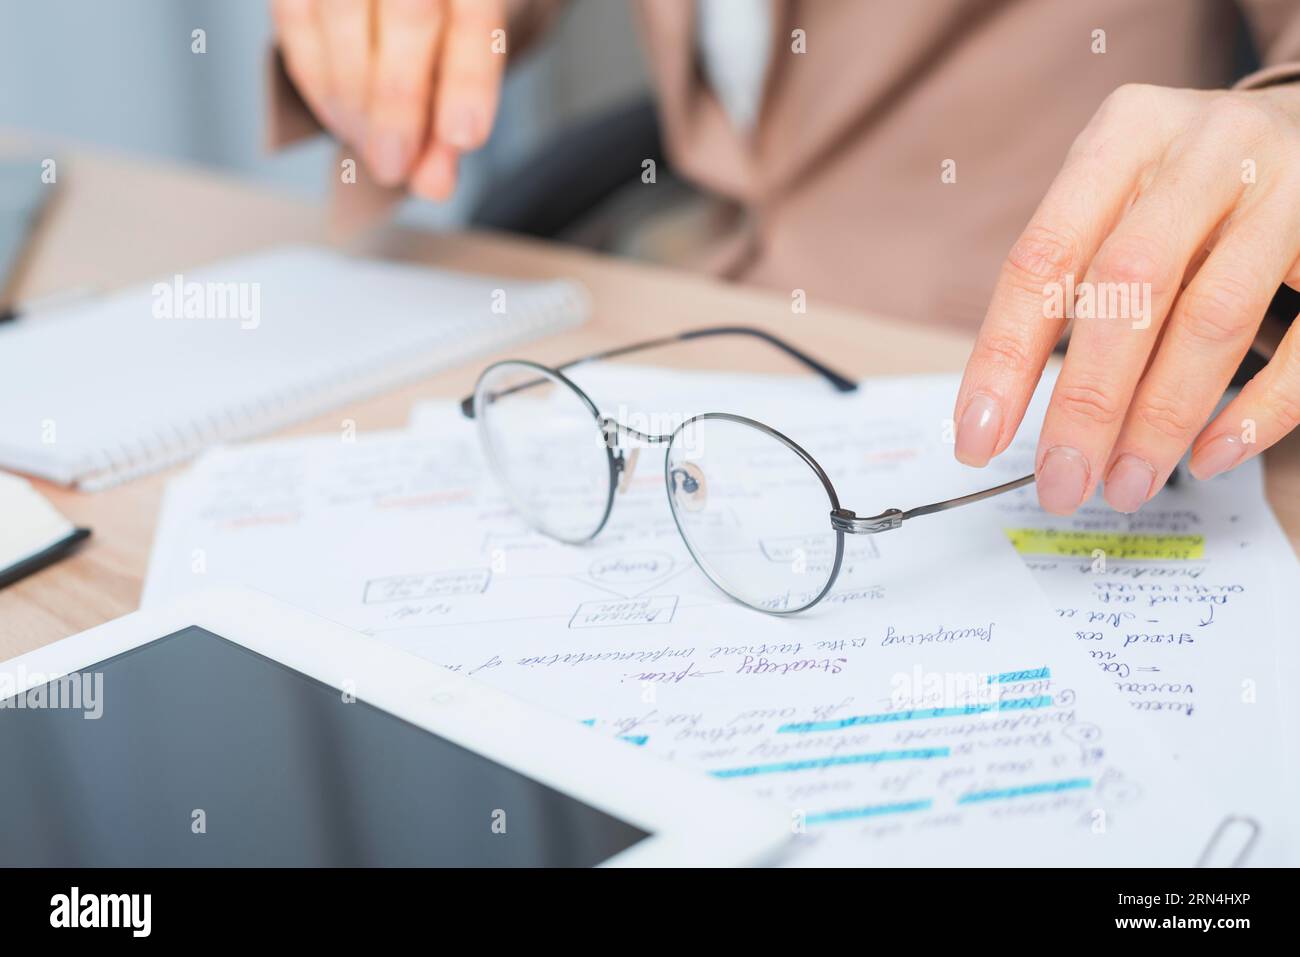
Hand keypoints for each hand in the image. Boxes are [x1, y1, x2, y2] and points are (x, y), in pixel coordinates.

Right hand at [271, 0, 506, 197]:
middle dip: (398, 102)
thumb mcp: (468, 67)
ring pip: (344, 10)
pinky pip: (296, 14)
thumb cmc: (448, 19)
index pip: (477, 15)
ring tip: (366, 147)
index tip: (463, 139)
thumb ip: (451, 122)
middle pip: (410, 12)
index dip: (470, 80)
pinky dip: (314, 76)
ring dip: (352, 96)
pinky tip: (337, 116)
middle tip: (392, 165)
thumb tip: (432, 184)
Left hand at [954, 82, 1299, 513]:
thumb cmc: (1187, 186)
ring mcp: (1289, 187)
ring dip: (1161, 419)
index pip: (1044, 257)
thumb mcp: (1119, 198)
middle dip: (1087, 402)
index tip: (976, 438)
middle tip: (1061, 481)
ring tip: (1126, 484)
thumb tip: (1004, 410)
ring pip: (1213, 318)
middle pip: (1129, 288)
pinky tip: (1210, 455)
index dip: (1004, 356)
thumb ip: (1070, 281)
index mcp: (1125, 135)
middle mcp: (1207, 150)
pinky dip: (1257, 410)